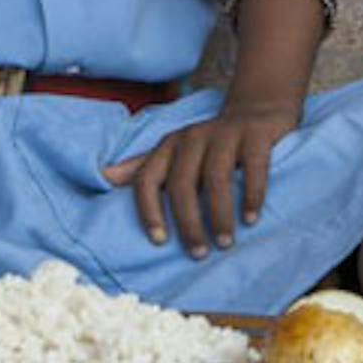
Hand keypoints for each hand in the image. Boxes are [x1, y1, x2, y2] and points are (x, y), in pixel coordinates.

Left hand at [104, 99, 301, 257]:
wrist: (256, 109)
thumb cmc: (210, 144)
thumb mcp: (174, 153)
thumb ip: (143, 166)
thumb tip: (105, 177)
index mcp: (168, 146)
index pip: (147, 178)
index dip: (149, 210)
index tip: (159, 241)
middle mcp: (192, 138)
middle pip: (182, 184)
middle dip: (188, 223)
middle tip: (199, 254)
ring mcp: (224, 134)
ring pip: (216, 179)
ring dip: (219, 216)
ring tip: (225, 244)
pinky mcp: (255, 135)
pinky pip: (253, 167)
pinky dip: (251, 195)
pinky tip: (251, 219)